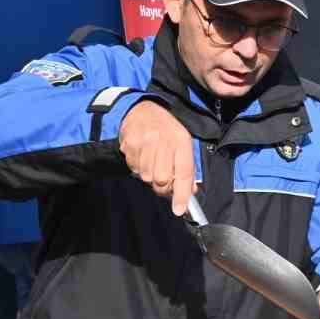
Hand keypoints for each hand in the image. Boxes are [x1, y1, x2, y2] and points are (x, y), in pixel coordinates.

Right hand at [119, 100, 194, 216]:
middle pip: (162, 180)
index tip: (178, 210)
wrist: (144, 108)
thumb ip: (187, 170)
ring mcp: (145, 142)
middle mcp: (164, 142)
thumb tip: (189, 194)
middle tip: (162, 178)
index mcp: (181, 142)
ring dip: (149, 175)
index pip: (183, 173)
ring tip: (152, 160)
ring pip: (146, 177)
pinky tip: (142, 154)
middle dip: (162, 185)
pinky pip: (134, 168)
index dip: (181, 194)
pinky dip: (138, 167)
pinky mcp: (130, 144)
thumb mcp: (183, 145)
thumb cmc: (167, 130)